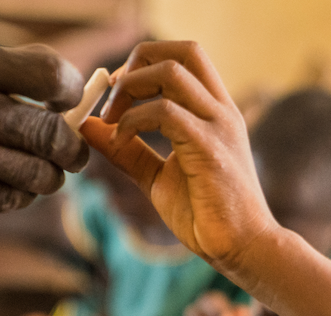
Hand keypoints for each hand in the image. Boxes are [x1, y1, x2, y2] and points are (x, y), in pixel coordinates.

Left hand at [80, 41, 278, 267]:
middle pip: (182, 51)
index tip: (117, 94)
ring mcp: (219, 126)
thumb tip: (87, 126)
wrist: (243, 248)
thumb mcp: (157, 176)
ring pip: (171, 72)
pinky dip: (132, 121)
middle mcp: (221, 111)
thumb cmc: (207, 215)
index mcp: (215, 112)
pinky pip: (164, 112)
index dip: (145, 62)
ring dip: (130, 88)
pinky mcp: (210, 148)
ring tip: (113, 122)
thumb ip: (127, 149)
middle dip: (138, 63)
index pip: (186, 56)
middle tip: (113, 99)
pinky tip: (120, 142)